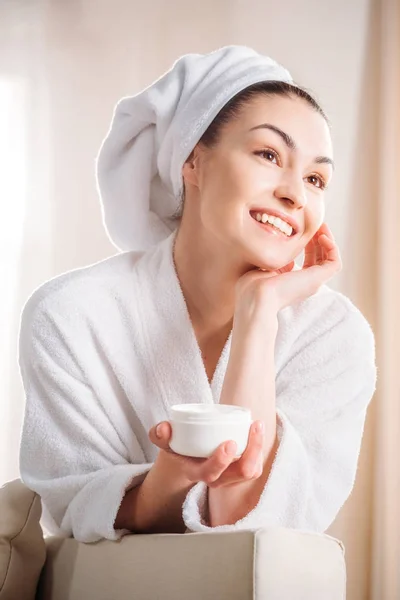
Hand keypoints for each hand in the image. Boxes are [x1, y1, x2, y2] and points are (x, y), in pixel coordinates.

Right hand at [148, 420, 265, 487]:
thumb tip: (164, 428)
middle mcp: (216, 479)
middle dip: (251, 452)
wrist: (187, 457)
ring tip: (257, 424)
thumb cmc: (178, 446)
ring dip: (258, 449)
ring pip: (251, 471)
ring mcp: (230, 477)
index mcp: (196, 472)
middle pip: (239, 473)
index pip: (210, 473)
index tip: (230, 442)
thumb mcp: (165, 440)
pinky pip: (255, 466)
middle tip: (253, 426)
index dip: (221, 461)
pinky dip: (259, 450)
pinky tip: (257, 430)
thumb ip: (160, 434)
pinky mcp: (240, 472)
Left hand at [234, 223, 341, 314]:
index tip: (303, 230)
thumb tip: (289, 260)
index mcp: (293, 282)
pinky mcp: (318, 279)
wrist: (256, 295)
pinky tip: (322, 236)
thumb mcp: (267, 268)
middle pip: (320, 258)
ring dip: (327, 241)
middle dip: (318, 240)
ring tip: (321, 225)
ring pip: (329, 260)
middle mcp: (305, 283)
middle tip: (315, 223)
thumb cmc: (253, 285)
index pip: (308, 261)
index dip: (308, 245)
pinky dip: (332, 248)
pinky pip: (334, 263)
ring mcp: (313, 281)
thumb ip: (279, 263)